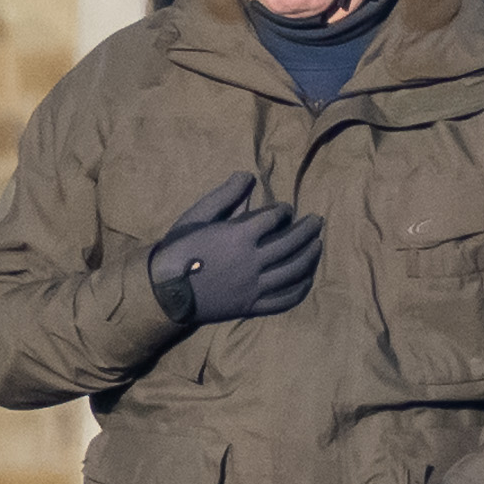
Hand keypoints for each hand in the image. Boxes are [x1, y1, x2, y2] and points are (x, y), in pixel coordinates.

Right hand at [148, 172, 322, 328]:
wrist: (165, 290)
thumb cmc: (179, 249)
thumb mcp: (198, 215)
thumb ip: (225, 195)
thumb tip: (248, 176)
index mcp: (239, 236)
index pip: (273, 219)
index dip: (283, 211)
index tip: (286, 209)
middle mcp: (252, 262)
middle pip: (290, 243)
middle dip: (307, 230)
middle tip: (317, 221)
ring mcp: (253, 287)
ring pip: (292, 271)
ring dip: (309, 256)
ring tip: (318, 245)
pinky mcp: (251, 307)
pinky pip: (283, 300)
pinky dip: (299, 289)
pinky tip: (307, 279)